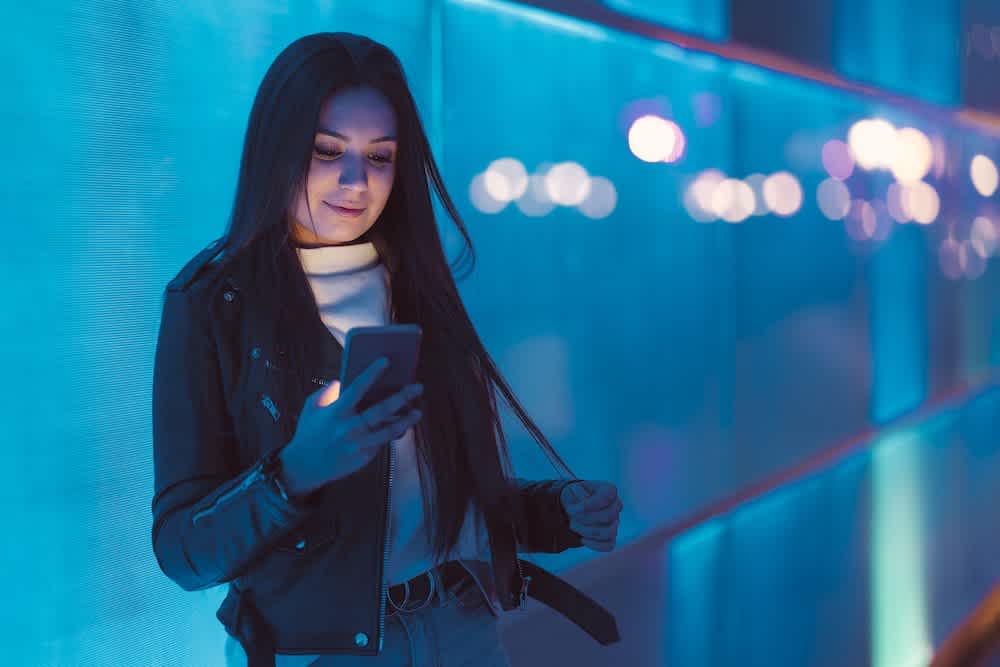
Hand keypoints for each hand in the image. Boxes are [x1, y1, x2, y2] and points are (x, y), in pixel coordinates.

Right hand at [279, 358, 423, 495]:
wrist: (304, 467)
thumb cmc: (309, 433)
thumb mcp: (311, 408)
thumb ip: (327, 392)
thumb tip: (343, 381)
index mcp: (336, 412)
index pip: (357, 387)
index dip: (372, 373)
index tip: (386, 360)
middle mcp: (349, 427)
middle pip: (381, 410)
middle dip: (401, 397)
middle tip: (418, 387)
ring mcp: (358, 443)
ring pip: (388, 431)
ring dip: (405, 421)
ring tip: (417, 412)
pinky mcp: (364, 456)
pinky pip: (382, 442)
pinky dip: (392, 434)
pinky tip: (403, 427)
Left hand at [560, 480, 622, 551]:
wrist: (573, 507)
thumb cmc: (574, 496)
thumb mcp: (572, 490)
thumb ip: (578, 493)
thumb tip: (584, 501)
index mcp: (609, 490)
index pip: (605, 497)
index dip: (587, 505)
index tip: (571, 509)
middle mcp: (616, 505)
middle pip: (608, 515)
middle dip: (585, 518)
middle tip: (571, 517)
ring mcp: (616, 522)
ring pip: (610, 532)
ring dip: (588, 531)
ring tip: (574, 526)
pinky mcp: (611, 537)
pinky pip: (609, 545)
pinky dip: (594, 544)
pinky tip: (582, 539)